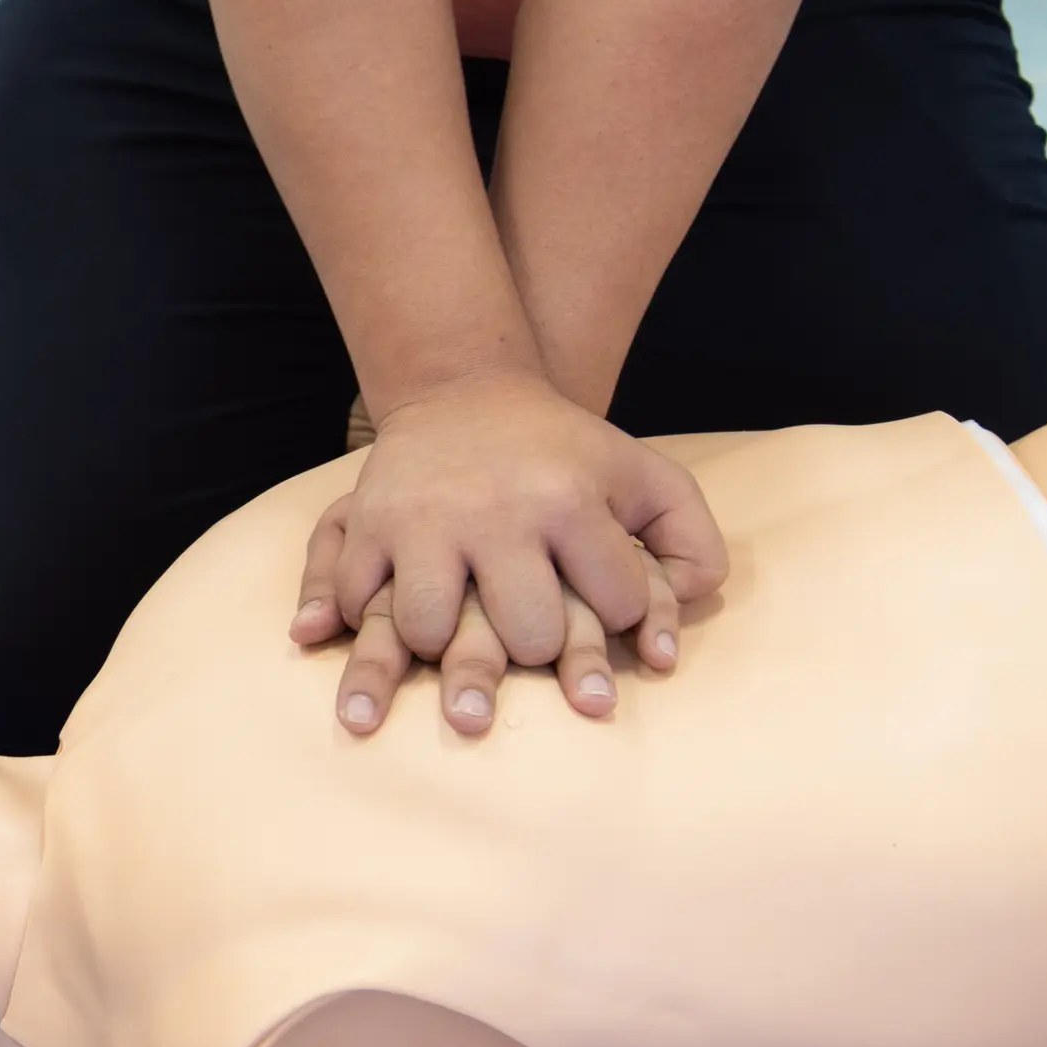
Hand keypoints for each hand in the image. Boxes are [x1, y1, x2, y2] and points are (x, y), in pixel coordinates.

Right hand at [293, 371, 726, 734]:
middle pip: (526, 634)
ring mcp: (424, 520)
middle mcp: (496, 511)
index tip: (608, 611)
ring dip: (442, 652)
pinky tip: (383, 620)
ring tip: (452, 648)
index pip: (617, 604)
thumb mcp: (643, 477)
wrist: (465, 392)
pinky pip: (355, 598)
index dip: (622, 620)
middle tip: (528, 643)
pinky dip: (362, 623)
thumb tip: (663, 654)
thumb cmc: (561, 452)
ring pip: (428, 629)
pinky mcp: (367, 523)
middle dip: (536, 653)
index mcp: (569, 499)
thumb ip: (690, 546)